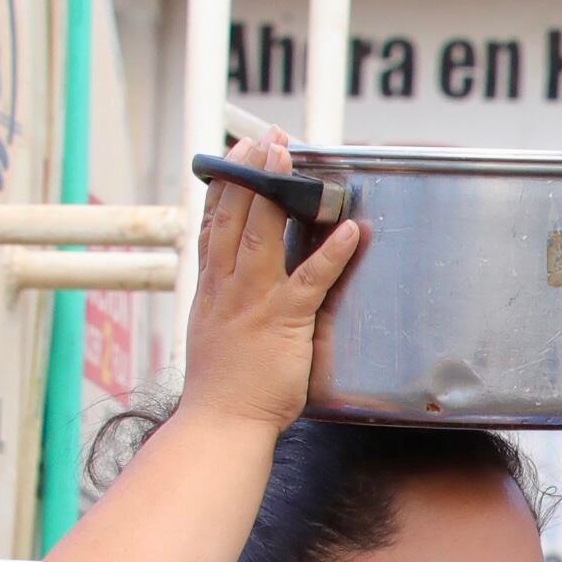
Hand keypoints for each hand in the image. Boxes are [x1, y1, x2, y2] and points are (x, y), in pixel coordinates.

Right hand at [183, 130, 360, 430]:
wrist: (220, 422)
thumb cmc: (224, 388)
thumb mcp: (213, 333)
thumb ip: (225, 305)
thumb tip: (233, 288)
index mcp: (211, 289)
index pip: (214, 225)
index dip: (226, 187)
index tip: (235, 155)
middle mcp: (227, 287)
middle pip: (235, 216)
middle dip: (250, 173)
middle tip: (266, 139)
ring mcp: (254, 301)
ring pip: (263, 235)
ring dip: (278, 193)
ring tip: (290, 159)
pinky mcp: (283, 321)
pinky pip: (310, 280)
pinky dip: (331, 253)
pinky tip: (350, 229)